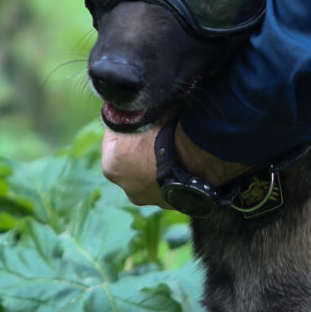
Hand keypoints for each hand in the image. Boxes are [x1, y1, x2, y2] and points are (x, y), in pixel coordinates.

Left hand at [99, 122, 251, 208]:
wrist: (198, 155)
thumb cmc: (165, 133)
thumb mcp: (140, 116)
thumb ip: (128, 116)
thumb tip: (122, 108)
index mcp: (111, 168)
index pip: (111, 138)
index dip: (123, 123)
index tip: (135, 114)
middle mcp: (128, 189)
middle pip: (131, 160)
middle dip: (140, 146)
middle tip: (156, 129)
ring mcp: (153, 199)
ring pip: (152, 174)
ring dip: (158, 162)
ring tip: (172, 144)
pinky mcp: (174, 203)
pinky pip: (171, 182)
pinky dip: (175, 172)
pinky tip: (183, 158)